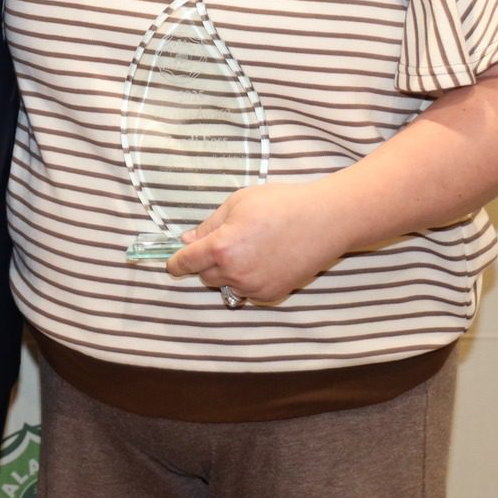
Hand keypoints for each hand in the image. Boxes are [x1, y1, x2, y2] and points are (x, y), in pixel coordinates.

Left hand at [165, 181, 343, 305]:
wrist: (324, 220)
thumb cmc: (281, 204)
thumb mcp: (238, 203)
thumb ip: (209, 225)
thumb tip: (187, 240)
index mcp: (221, 248)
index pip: (186, 262)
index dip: (176, 262)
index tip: (172, 262)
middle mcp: (235, 273)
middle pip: (205, 276)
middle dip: (205, 262)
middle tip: (223, 241)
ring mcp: (254, 287)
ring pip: (226, 284)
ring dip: (227, 271)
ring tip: (248, 247)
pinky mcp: (272, 294)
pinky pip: (248, 290)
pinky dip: (247, 279)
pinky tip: (264, 259)